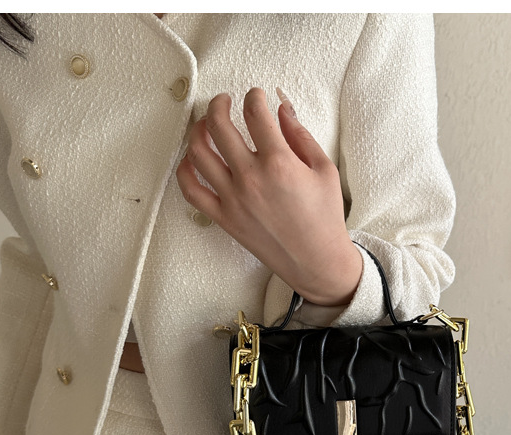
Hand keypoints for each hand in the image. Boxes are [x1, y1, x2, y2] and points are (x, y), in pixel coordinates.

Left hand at [176, 87, 361, 305]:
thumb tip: (281, 109)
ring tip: (206, 126)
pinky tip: (192, 160)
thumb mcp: (324, 170)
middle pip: (219, 125)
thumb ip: (300, 135)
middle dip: (219, 103)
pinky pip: (191, 191)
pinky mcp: (225, 218)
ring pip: (198, 153)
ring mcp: (233, 199)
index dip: (255, 96)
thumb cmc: (325, 218)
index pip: (255, 113)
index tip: (257, 96)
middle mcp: (251, 178)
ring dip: (198, 131)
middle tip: (224, 101)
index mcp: (279, 162)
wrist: (317, 261)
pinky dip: (185, 171)